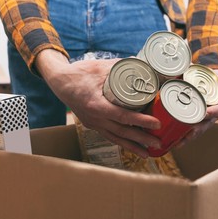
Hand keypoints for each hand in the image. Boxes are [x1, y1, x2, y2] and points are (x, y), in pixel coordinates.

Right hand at [35, 49, 161, 157]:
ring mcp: (93, 123)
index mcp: (96, 105)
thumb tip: (142, 65)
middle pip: (121, 132)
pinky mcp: (93, 124)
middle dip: (141, 139)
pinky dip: (121, 142)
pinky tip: (132, 147)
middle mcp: (95, 118)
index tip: (156, 124)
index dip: (141, 121)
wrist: (59, 82)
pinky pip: (109, 136)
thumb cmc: (78, 74)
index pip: (123, 116)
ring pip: (115, 138)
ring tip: (148, 153)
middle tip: (158, 142)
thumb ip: (120, 67)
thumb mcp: (100, 67)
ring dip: (132, 146)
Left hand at [176, 69, 217, 147]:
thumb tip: (177, 65)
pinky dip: (185, 138)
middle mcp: (214, 114)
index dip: (212, 113)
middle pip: (206, 125)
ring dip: (188, 139)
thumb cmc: (208, 78)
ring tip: (177, 144)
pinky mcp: (200, 123)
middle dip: (195, 132)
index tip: (205, 114)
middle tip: (185, 136)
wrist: (214, 82)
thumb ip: (192, 69)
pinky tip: (175, 144)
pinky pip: (193, 133)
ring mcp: (208, 120)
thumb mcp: (204, 73)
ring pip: (199, 132)